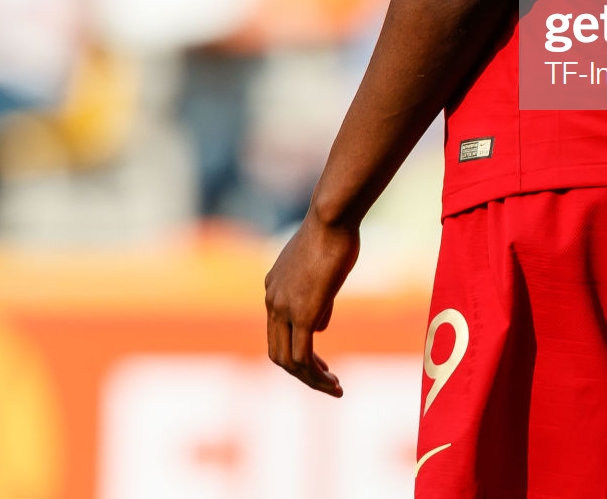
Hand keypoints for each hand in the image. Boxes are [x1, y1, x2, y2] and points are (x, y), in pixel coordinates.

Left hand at [264, 213, 359, 395]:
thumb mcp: (323, 271)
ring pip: (287, 360)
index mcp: (273, 288)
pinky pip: (302, 357)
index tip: (321, 363)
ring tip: (334, 388)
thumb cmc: (335, 235)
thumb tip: (319, 328)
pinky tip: (333, 383)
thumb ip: (318, 301)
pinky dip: (316, 376)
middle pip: (277, 352)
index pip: (277, 332)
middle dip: (302, 372)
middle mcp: (272, 300)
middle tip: (327, 381)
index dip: (298, 353)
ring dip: (311, 380)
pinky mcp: (302, 313)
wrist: (332, 217)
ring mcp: (283, 308)